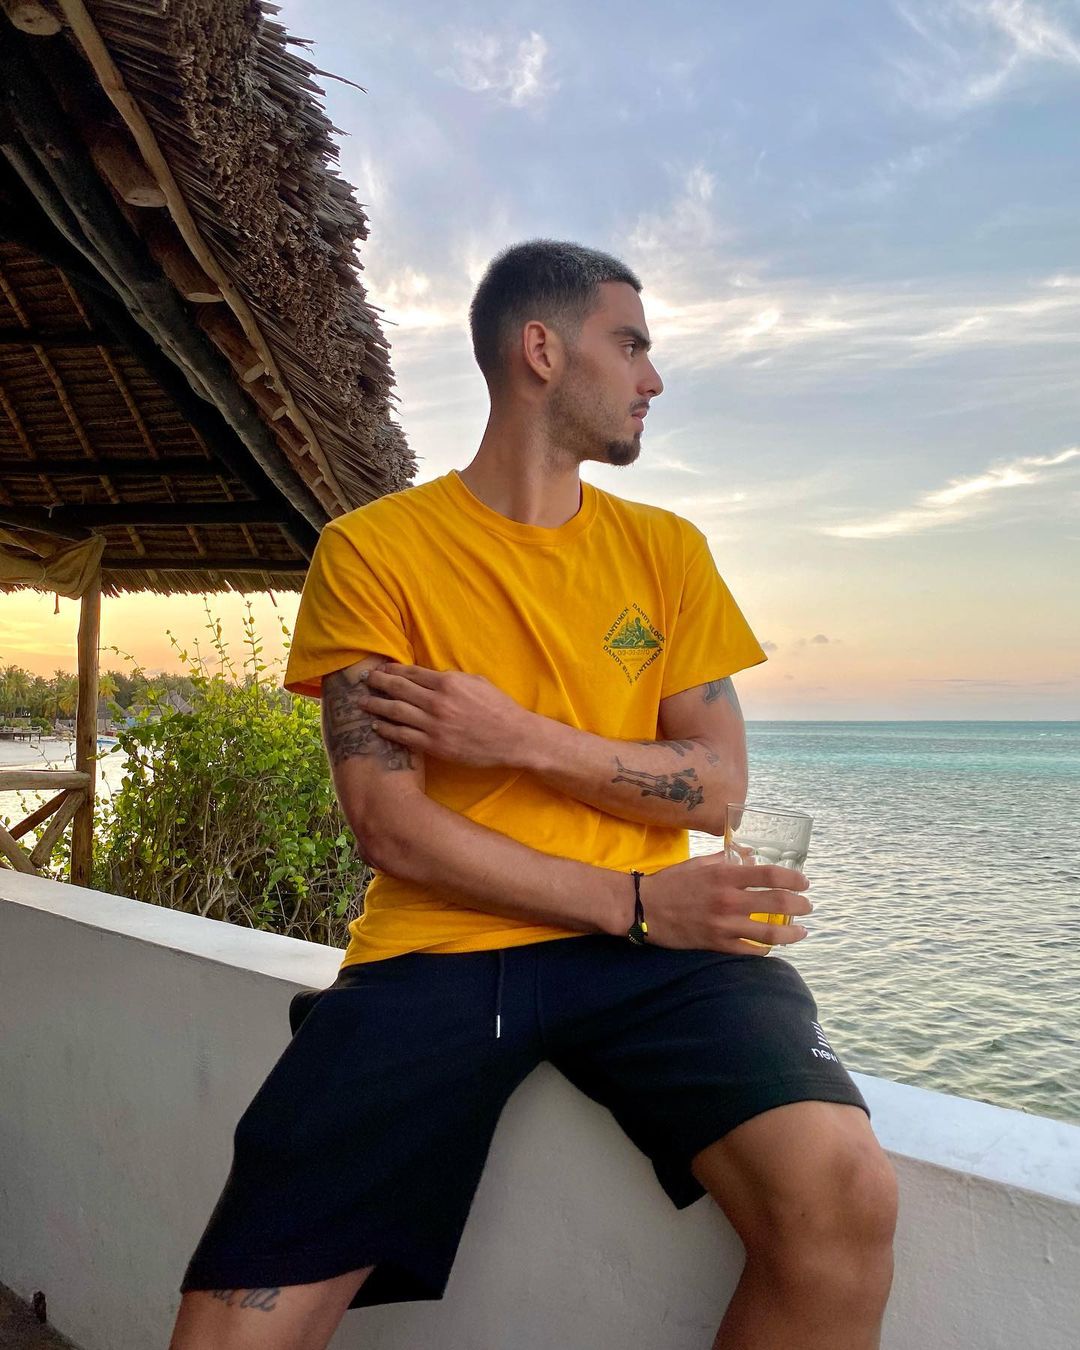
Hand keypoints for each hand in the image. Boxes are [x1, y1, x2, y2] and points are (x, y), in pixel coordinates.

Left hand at [357, 663, 534, 767]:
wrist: (513, 738)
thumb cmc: (498, 708)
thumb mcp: (477, 682)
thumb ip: (452, 678)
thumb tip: (433, 676)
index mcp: (448, 682)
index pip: (412, 673)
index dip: (393, 670)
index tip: (381, 669)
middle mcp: (437, 702)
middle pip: (398, 689)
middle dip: (378, 683)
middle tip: (365, 681)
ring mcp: (434, 725)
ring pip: (395, 712)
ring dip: (376, 705)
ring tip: (362, 703)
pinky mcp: (434, 745)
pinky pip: (403, 736)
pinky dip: (387, 730)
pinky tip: (377, 726)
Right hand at [638, 852, 811, 954]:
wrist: (644, 908)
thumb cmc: (672, 882)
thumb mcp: (699, 863)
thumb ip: (727, 860)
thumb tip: (751, 857)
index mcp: (725, 876)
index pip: (770, 876)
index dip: (794, 879)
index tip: (804, 883)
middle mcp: (728, 901)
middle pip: (778, 903)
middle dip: (800, 905)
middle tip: (807, 906)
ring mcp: (724, 925)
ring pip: (770, 933)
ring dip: (792, 933)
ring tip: (801, 931)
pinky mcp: (717, 944)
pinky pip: (750, 950)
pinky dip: (766, 948)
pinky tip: (773, 945)